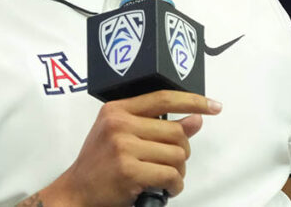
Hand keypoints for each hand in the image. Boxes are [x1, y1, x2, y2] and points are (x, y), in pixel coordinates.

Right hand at [37, 90, 221, 206]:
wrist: (76, 191)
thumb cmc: (100, 163)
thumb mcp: (122, 135)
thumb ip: (156, 125)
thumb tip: (195, 118)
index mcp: (117, 110)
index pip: (163, 98)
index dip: (193, 101)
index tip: (214, 106)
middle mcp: (119, 124)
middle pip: (176, 132)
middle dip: (182, 152)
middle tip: (171, 163)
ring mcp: (123, 147)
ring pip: (177, 156)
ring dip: (178, 171)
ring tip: (164, 177)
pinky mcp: (129, 171)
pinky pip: (170, 176)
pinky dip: (174, 186)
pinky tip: (164, 189)